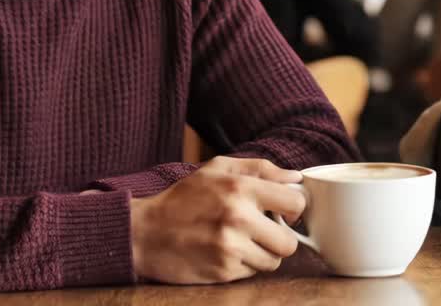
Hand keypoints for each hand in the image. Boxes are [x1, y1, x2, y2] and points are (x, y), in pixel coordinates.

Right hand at [130, 156, 305, 283]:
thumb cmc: (183, 198)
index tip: (282, 212)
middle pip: (289, 242)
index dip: (293, 209)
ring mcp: (230, 247)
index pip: (295, 203)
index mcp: (240, 188)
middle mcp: (238, 217)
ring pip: (273, 261)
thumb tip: (296, 178)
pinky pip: (252, 273)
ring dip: (263, 254)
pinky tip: (225, 252)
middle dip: (280, 238)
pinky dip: (244, 265)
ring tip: (242, 242)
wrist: (144, 232)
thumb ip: (260, 168)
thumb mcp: (217, 169)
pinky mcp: (222, 272)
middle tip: (264, 232)